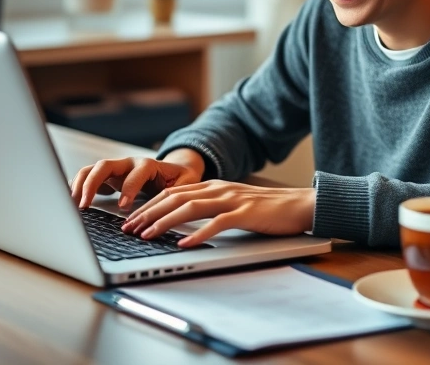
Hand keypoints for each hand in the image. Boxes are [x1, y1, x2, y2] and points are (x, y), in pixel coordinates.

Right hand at [70, 148, 204, 208]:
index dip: (129, 188)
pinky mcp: (107, 177)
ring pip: (92, 170)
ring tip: (73, 204)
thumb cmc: (180, 178)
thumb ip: (182, 191)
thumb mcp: (186, 183)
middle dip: (92, 183)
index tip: (123, 206)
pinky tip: (71, 200)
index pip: (136, 173)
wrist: (173, 170)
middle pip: (105, 166)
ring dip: (80, 185)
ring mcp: (115, 169)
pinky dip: (78, 186)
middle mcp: (128, 163)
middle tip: (84, 204)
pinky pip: (87, 177)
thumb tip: (178, 204)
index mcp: (148, 165)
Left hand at [123, 181, 315, 247]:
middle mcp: (219, 189)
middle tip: (128, 228)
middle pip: (175, 198)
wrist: (301, 204)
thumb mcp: (234, 204)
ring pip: (190, 208)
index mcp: (214, 186)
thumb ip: (211, 208)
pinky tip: (184, 244)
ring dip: (165, 222)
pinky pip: (217, 223)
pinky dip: (198, 233)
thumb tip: (183, 222)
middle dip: (148, 213)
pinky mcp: (246, 213)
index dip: (149, 205)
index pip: (173, 193)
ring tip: (147, 235)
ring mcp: (232, 200)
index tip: (131, 219)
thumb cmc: (268, 209)